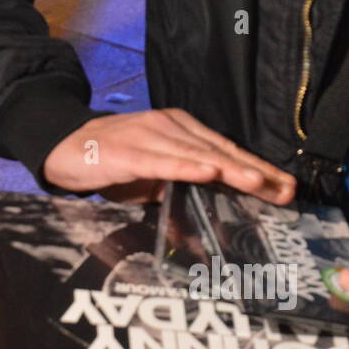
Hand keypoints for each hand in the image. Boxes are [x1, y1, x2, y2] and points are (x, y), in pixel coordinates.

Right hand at [41, 108, 296, 203]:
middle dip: (256, 172)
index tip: (285, 188)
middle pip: (221, 151)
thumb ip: (181, 191)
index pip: (227, 151)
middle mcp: (171, 127)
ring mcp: (150, 136)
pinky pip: (162, 161)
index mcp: (182, 131)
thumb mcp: (153, 178)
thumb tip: (208, 221)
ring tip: (259, 182)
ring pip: (198, 155)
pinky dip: (186, 167)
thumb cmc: (112, 162)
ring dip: (230, 168)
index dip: (258, 169)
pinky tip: (208, 172)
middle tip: (285, 191)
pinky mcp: (128, 151)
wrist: (63, 146)